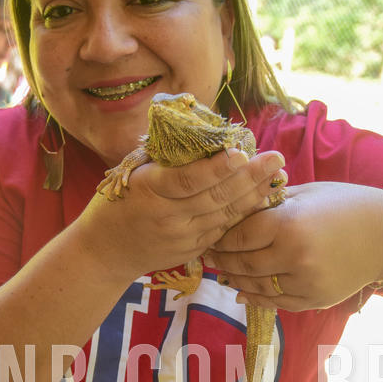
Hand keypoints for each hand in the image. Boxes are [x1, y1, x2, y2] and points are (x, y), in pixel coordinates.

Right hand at [76, 149, 286, 284]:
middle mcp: (168, 217)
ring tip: (277, 175)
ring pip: (225, 214)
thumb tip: (203, 130)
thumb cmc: (118, 202)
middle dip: (250, 177)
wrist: (105, 251)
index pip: (188, 180)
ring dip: (254, 194)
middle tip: (276, 158)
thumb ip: (165, 158)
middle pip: (215, 197)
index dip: (216, 168)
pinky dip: (244, 213)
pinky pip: (223, 229)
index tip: (241, 153)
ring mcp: (182, 237)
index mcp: (149, 190)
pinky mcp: (192, 251)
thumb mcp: (132, 174)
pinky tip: (262, 198)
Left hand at [203, 182, 382, 310]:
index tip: (207, 234)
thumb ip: (266, 204)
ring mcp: (304, 282)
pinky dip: (255, 297)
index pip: (238, 236)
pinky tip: (242, 290)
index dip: (219, 237)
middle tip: (207, 256)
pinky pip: (275, 302)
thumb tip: (229, 208)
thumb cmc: (342, 205)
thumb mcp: (302, 194)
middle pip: (242, 264)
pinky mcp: (314, 299)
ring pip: (255, 286)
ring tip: (223, 272)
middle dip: (221, 260)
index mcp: (287, 225)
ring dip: (235, 280)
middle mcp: (293, 257)